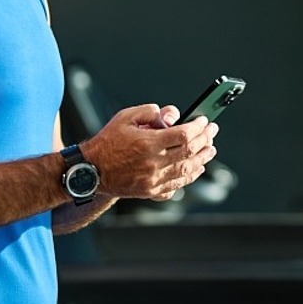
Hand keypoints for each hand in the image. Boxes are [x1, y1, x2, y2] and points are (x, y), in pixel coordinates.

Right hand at [80, 104, 218, 201]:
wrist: (90, 171)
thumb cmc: (107, 142)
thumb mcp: (125, 117)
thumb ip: (150, 112)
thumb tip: (171, 114)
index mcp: (148, 143)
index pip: (184, 134)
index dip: (198, 127)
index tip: (204, 121)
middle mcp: (153, 163)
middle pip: (190, 152)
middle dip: (205, 140)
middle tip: (212, 132)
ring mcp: (153, 180)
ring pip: (187, 170)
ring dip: (203, 159)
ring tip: (210, 150)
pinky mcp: (151, 192)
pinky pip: (177, 186)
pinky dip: (190, 177)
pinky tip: (196, 169)